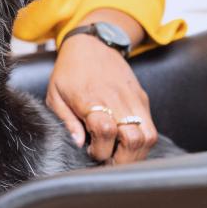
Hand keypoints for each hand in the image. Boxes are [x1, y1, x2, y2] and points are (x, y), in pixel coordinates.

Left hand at [46, 34, 157, 164]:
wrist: (92, 43)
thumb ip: (66, 121)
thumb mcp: (55, 95)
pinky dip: (142, 142)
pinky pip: (151, 127)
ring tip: (120, 157)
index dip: (100, 150)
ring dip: (136, 154)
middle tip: (109, 164)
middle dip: (122, 160)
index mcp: (92, 98)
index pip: (106, 131)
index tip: (90, 152)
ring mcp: (134, 99)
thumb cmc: (70, 71)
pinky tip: (126, 144)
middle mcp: (117, 100)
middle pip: (134, 139)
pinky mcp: (142, 99)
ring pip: (149, 136)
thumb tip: (78, 144)